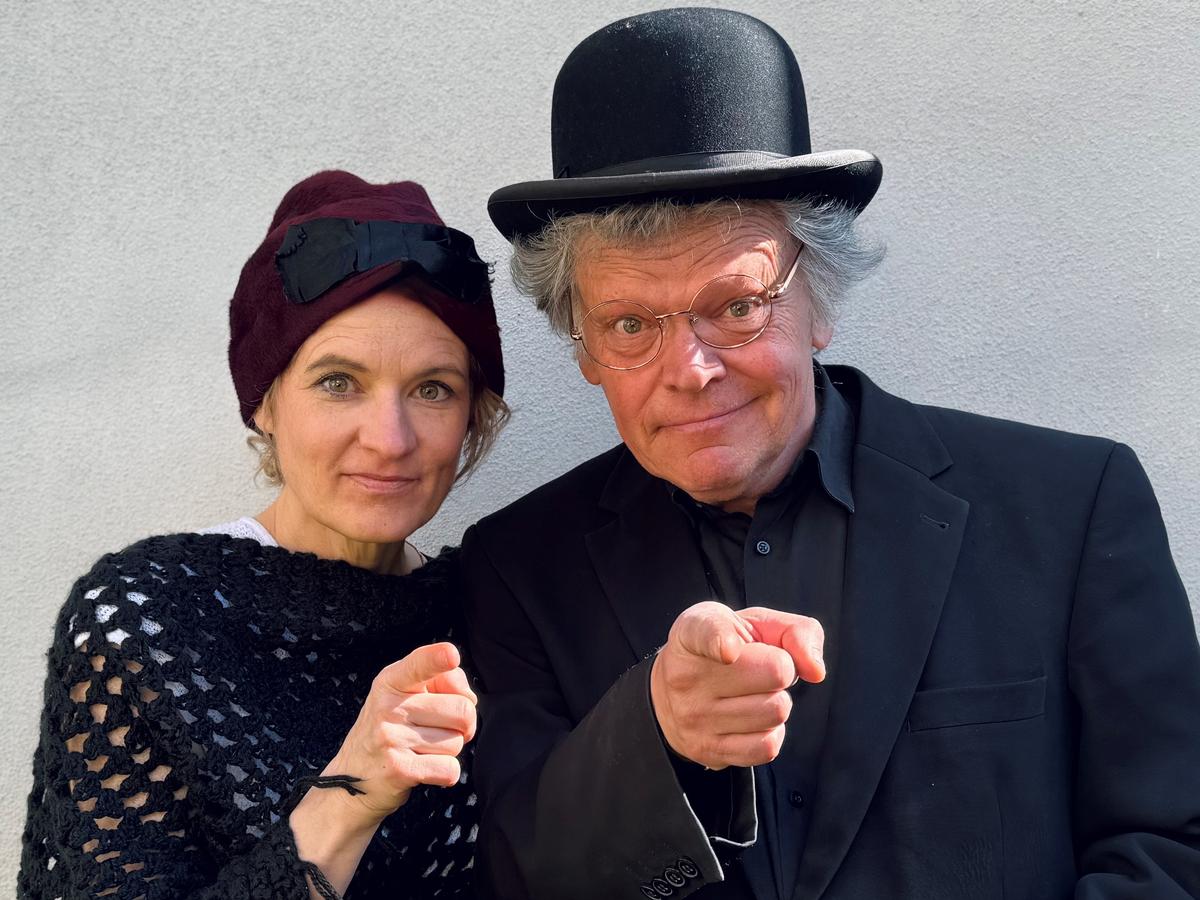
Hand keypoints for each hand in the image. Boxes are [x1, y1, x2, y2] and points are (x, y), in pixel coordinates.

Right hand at [318, 641, 477, 825]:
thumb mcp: (404, 695)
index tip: (451, 655)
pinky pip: (449, 769)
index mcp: (391, 681)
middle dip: (464, 725)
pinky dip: (446, 773)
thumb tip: (469, 699)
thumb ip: (441, 682)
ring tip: (423, 749)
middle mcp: (388, 706)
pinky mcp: (398, 770)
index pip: (419, 665)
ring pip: (457, 741)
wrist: (350, 781)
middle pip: (462, 710)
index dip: (437, 658)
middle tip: (441, 730)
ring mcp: (390, 738)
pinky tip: (425, 769)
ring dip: (449, 750)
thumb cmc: (390, 730)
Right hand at [650, 602, 823, 769]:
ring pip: (776, 711)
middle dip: (781, 670)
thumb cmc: (726, 650)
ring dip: (776, 702)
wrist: (673, 695)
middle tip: (760, 670)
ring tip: (753, 694)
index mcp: (693, 632)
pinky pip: (767, 747)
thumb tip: (815, 670)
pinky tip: (752, 721)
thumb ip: (795, 631)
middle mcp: (686, 675)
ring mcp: (693, 716)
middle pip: (775, 673)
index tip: (729, 651)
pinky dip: (771, 733)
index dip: (722, 641)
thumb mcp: (753, 624)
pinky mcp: (707, 749)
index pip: (707, 634)